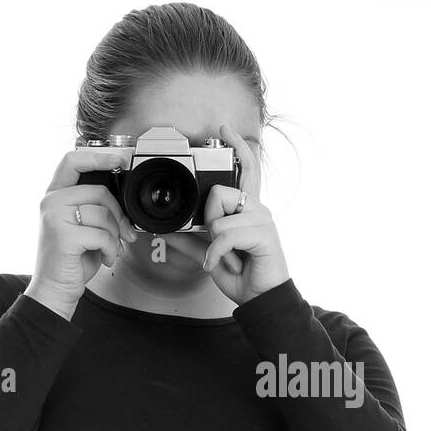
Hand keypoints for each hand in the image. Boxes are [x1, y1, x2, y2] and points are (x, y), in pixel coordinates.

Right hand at [26, 146, 138, 317]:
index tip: (118, 160)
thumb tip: (123, 199)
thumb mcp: (82, 227)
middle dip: (119, 214)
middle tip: (125, 233)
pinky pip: (102, 235)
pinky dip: (111, 249)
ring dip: (116, 236)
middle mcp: (51, 202)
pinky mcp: (63, 236)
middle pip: (99, 191)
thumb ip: (94, 207)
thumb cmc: (71, 260)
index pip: (72, 160)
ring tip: (111, 249)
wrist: (55, 288)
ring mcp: (54, 217)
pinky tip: (105, 258)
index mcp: (55, 195)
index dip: (97, 156)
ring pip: (103, 214)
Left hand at [199, 123, 290, 304]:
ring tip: (226, 256)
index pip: (246, 168)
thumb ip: (190, 241)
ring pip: (219, 214)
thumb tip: (165, 231)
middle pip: (220, 191)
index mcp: (246, 209)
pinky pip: (226, 234)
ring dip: (214, 241)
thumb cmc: (243, 276)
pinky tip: (226, 264)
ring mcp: (262, 220)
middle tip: (217, 243)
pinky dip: (219, 254)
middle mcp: (257, 209)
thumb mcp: (209, 256)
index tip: (224, 130)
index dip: (236, 148)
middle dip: (209, 219)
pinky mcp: (264, 234)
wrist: (261, 300)